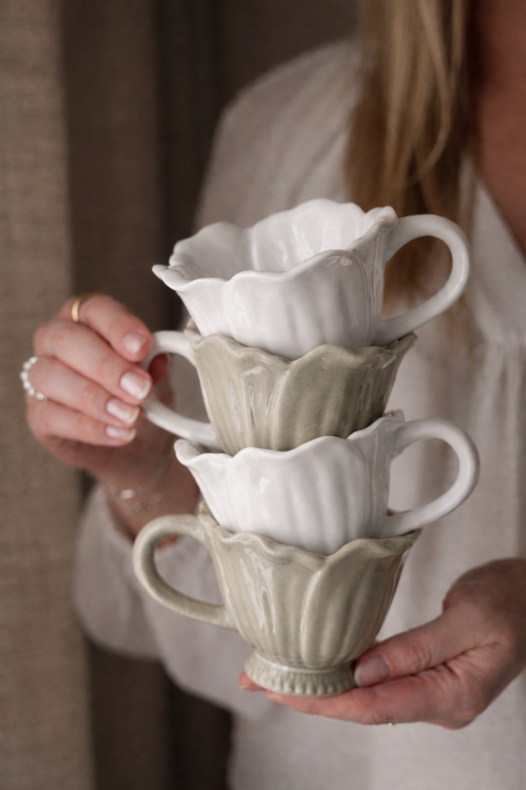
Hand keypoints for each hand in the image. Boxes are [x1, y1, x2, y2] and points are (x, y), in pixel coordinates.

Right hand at [26, 294, 197, 530]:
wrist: (134, 442)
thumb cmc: (138, 395)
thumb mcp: (154, 376)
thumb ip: (152, 365)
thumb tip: (157, 359)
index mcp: (88, 319)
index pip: (96, 309)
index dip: (118, 326)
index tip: (142, 348)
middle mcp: (56, 341)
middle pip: (66, 339)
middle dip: (106, 366)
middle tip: (140, 389)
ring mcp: (41, 377)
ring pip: (50, 376)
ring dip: (95, 399)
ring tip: (131, 416)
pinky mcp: (37, 415)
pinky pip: (51, 416)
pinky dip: (90, 427)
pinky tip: (119, 433)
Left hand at [240, 559, 525, 728]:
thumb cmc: (511, 602)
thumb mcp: (469, 618)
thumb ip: (417, 648)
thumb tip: (364, 672)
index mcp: (453, 695)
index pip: (376, 706)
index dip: (325, 702)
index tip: (283, 691)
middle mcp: (440, 701)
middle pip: (364, 706)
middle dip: (310, 697)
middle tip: (261, 680)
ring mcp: (433, 690)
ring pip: (368, 695)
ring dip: (323, 686)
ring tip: (279, 674)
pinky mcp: (427, 675)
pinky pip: (380, 680)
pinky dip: (346, 673)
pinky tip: (321, 666)